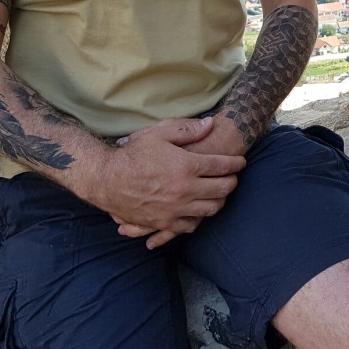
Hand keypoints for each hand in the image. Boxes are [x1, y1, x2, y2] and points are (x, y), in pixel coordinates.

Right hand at [94, 116, 244, 249]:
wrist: (107, 180)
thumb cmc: (132, 154)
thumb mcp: (158, 133)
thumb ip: (187, 129)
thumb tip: (211, 124)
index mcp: (186, 166)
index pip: (221, 166)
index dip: (235, 163)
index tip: (240, 162)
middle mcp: (185, 190)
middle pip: (222, 189)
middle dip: (232, 182)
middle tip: (233, 178)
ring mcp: (176, 209)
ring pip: (210, 209)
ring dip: (220, 201)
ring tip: (220, 193)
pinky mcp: (164, 223)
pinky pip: (191, 225)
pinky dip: (200, 218)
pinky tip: (200, 210)